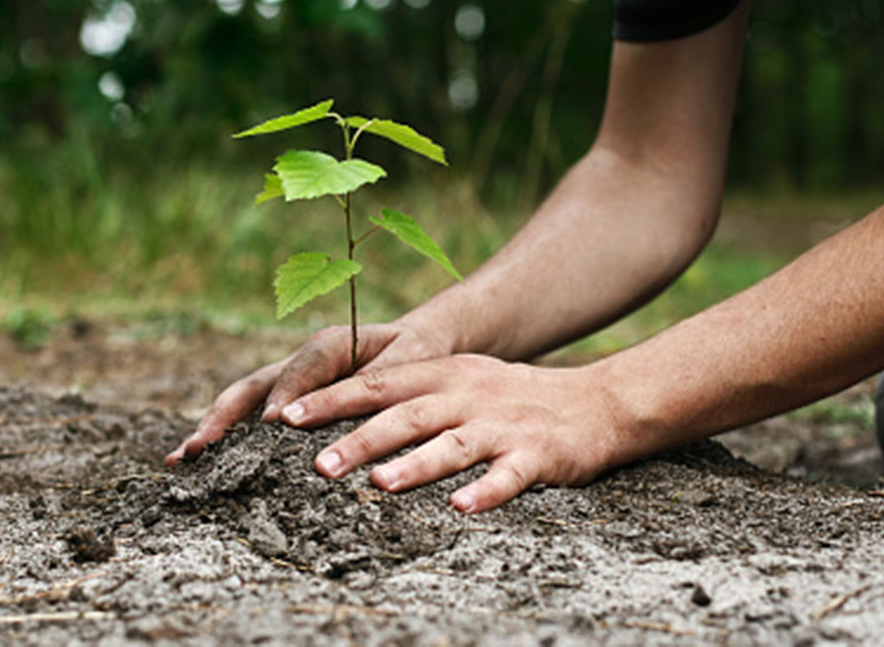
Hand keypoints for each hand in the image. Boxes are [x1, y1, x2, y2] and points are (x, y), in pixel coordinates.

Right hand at [164, 320, 450, 465]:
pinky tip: (200, 464)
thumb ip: (380, 380)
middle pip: (252, 387)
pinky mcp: (285, 402)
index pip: (302, 369)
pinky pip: (250, 417)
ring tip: (181, 460)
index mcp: (330, 345)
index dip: (286, 394)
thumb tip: (350, 409)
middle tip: (198, 448)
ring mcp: (287, 382)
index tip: (272, 425)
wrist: (415, 345)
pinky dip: (225, 439)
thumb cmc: (416, 354)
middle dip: (223, 417)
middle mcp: (299, 362)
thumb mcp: (409, 361)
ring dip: (212, 429)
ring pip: (242, 403)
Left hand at [278, 354, 621, 512]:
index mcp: (443, 375)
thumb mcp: (458, 381)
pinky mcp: (538, 455)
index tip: (286, 416)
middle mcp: (467, 395)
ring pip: (452, 444)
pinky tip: (461, 508)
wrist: (597, 402)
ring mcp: (502, 425)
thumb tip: (338, 412)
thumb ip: (407, 394)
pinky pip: (508, 475)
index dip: (331, 399)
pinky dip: (485, 492)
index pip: (377, 384)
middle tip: (318, 464)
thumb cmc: (510, 398)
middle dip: (360, 439)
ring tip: (379, 485)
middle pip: (406, 415)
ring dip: (415, 465)